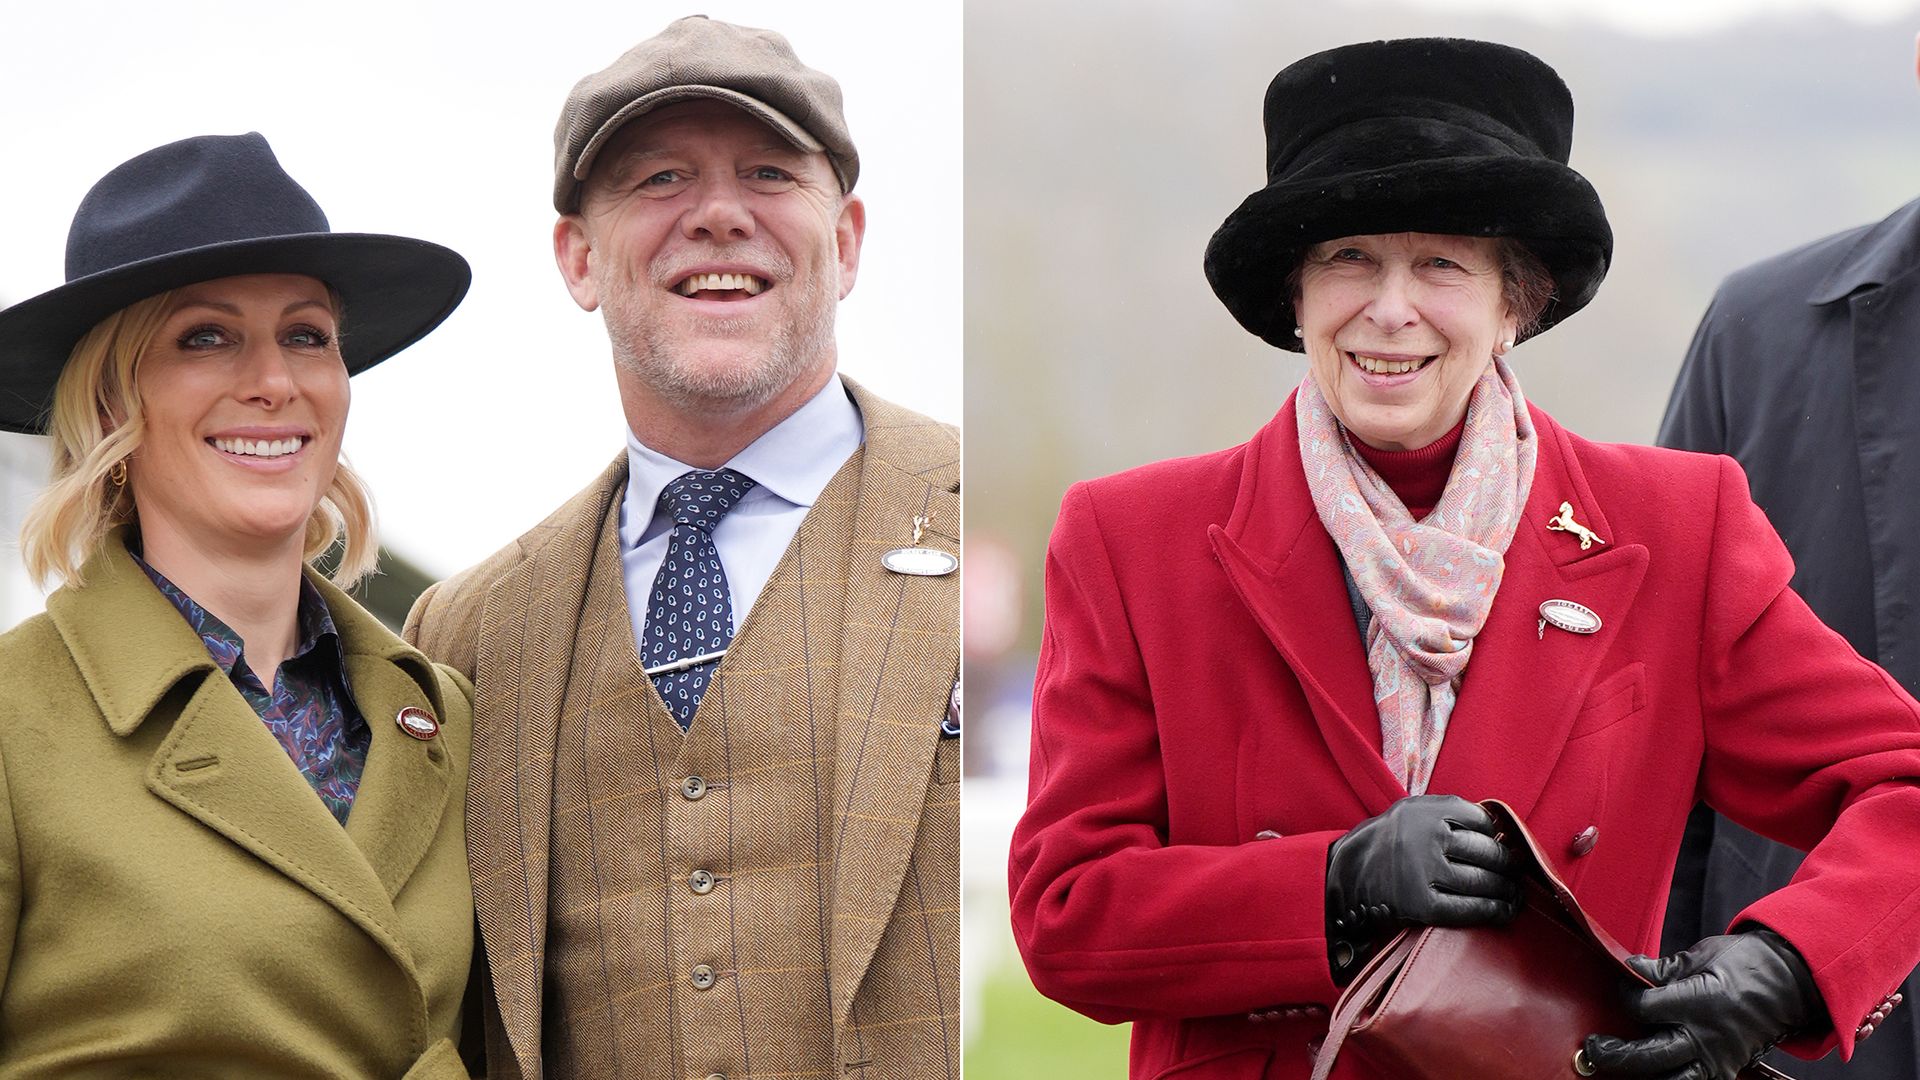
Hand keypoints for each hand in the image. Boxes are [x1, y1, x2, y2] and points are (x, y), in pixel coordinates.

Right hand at [1326, 795, 1519, 935]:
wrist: (1346, 873)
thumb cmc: (1387, 843)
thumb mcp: (1411, 812)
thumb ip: (1447, 814)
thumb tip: (1497, 829)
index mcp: (1426, 811)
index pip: (1480, 819)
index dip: (1496, 834)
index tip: (1501, 843)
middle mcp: (1427, 837)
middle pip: (1487, 851)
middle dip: (1508, 864)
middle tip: (1515, 871)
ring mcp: (1424, 871)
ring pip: (1483, 881)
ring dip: (1506, 890)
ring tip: (1513, 892)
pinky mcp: (1422, 904)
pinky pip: (1469, 909)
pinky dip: (1493, 911)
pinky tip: (1503, 910)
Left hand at [1585, 929, 1819, 1079]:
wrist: (1790, 981)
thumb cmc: (1745, 961)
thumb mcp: (1701, 955)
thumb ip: (1663, 970)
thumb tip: (1631, 970)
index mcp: (1700, 1002)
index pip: (1645, 1008)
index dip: (1625, 996)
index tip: (1621, 985)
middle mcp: (1708, 1036)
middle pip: (1651, 1055)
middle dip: (1616, 1054)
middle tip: (1595, 1047)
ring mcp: (1719, 1057)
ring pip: (1672, 1079)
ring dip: (1642, 1074)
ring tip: (1616, 1065)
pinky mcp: (1728, 1068)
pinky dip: (1671, 1079)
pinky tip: (1650, 1072)